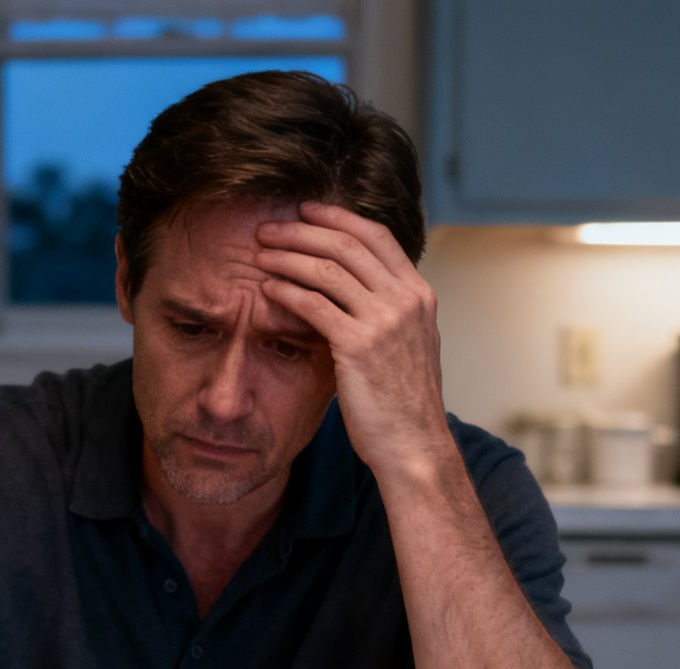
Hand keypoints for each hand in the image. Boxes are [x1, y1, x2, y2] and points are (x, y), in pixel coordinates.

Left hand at [254, 202, 450, 474]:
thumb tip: (358, 290)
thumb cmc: (403, 404)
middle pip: (347, 245)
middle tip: (268, 229)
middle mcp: (406, 300)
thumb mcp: (408, 346)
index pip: (377, 236)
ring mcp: (385, 321)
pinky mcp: (358, 346)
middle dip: (302, 231)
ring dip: (287, 256)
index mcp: (420, 294)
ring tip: (259, 255)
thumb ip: (390, 313)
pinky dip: (286, 292)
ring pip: (327, 269)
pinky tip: (266, 290)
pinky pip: (313, 305)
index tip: (306, 211)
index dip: (338, 218)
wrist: (414, 446)